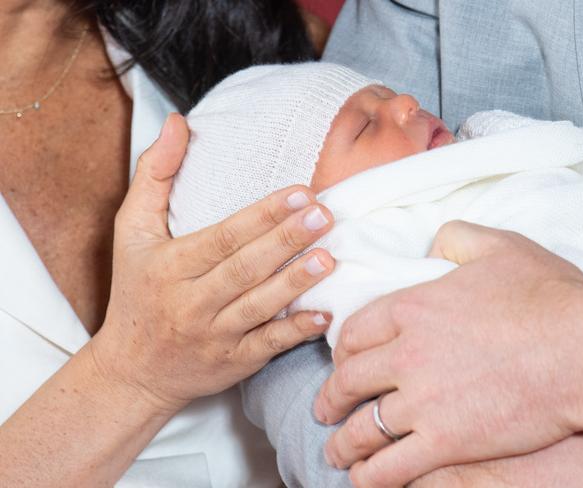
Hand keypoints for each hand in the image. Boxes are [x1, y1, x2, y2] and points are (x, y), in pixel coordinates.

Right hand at [91, 114, 335, 412]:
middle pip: (244, 268)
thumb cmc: (135, 291)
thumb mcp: (130, 231)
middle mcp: (191, 303)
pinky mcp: (233, 363)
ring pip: (259, 306)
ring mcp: (214, 336)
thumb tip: (178, 122)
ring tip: (329, 257)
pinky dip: (295, 331)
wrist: (132, 371)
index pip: (222, 237)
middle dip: (286, 240)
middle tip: (324, 215)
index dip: (262, 215)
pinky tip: (324, 314)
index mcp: (169, 266)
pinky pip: (267, 346)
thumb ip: (154, 175)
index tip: (299, 192)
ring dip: (295, 282)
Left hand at [314, 221, 582, 486]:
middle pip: (349, 380)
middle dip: (331, 398)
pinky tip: (363, 478)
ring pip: (364, 427)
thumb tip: (433, 245)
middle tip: (324, 409)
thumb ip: (454, 239)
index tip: (340, 362)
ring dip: (343, 443)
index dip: (340, 351)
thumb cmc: (544, 295)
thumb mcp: (496, 246)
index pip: (354, 332)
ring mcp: (422, 400)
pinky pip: (393, 466)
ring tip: (337, 451)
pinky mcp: (446, 441)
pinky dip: (371, 475)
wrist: (582, 346)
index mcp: (411, 308)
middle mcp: (405, 354)